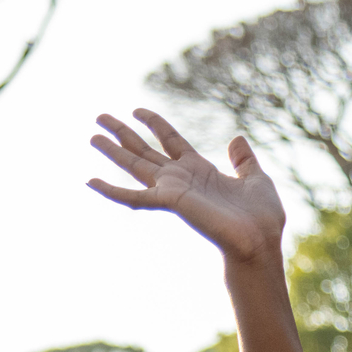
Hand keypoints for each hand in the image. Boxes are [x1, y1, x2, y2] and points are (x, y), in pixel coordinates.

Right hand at [87, 110, 284, 264]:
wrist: (259, 241)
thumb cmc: (260, 217)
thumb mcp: (254, 178)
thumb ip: (242, 159)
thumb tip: (236, 138)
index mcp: (198, 170)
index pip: (170, 140)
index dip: (153, 124)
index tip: (136, 110)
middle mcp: (180, 179)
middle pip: (144, 150)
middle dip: (122, 133)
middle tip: (100, 117)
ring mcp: (172, 190)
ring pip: (134, 166)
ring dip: (112, 152)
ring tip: (92, 136)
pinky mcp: (169, 202)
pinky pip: (134, 196)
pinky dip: (111, 191)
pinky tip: (91, 181)